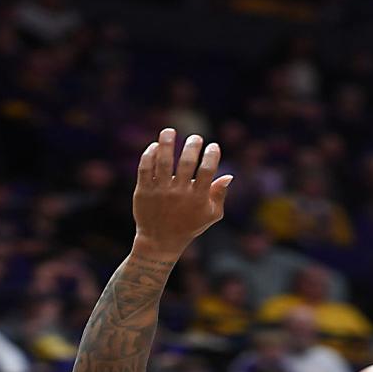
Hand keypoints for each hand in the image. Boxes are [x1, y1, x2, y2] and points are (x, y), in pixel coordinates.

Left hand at [132, 129, 232, 257]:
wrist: (160, 240)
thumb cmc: (189, 226)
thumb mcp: (210, 215)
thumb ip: (219, 195)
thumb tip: (229, 176)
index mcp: (197, 199)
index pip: (206, 172)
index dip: (211, 156)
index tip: (213, 146)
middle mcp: (179, 193)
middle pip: (186, 163)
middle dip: (192, 146)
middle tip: (196, 137)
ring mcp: (160, 191)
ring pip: (163, 161)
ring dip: (166, 142)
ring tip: (169, 131)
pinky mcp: (144, 190)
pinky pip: (145, 167)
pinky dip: (149, 154)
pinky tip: (155, 146)